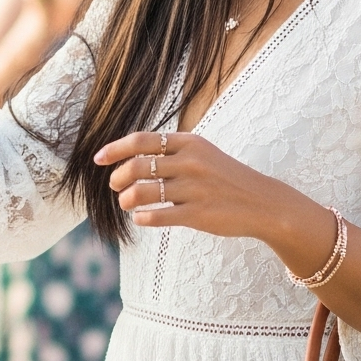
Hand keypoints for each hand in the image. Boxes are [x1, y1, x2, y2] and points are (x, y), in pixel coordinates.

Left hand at [94, 128, 314, 245]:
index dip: (115, 149)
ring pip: (143, 192)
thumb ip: (173, 153)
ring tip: (126, 204)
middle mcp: (190, 162)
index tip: (98, 159)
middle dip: (118, 177)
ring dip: (126, 199)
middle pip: (138, 166)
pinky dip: (143, 218)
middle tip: (114, 186)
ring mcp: (194, 189)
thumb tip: (134, 157)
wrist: (262, 203)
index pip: (142, 141)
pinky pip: (158, 216)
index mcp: (189, 143)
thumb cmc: (227, 179)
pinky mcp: (198, 214)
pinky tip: (141, 219)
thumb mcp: (203, 155)